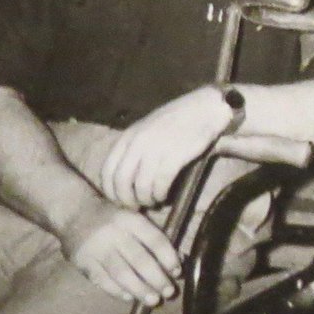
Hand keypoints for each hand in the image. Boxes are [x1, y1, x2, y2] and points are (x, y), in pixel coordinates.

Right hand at [58, 196, 181, 305]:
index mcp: (131, 220)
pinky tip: (130, 297)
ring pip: (121, 273)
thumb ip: (153, 236)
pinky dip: (117, 291)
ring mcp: (98, 249)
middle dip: (156, 278)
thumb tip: (178, 258)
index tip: (178, 272)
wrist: (74, 213)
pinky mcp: (84, 263)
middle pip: (140, 259)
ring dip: (139, 289)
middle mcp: (115, 234)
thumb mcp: (133, 217)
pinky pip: (103, 280)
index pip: (154, 240)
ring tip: (153, 300)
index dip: (168, 257)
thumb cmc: (112, 217)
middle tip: (169, 292)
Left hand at [101, 87, 230, 209]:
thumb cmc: (179, 118)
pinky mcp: (174, 156)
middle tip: (137, 206)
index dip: (111, 191)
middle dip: (127, 200)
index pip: (106, 171)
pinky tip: (164, 196)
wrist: (207, 107)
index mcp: (128, 136)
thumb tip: (124, 176)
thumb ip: (134, 146)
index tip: (121, 199)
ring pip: (140, 187)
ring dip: (146, 200)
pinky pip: (160, 184)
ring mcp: (155, 149)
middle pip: (121, 183)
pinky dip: (160, 194)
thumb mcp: (148, 127)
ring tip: (153, 201)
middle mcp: (138, 143)